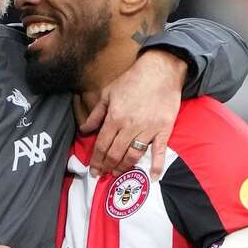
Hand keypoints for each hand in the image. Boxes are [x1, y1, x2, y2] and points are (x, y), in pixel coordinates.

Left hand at [80, 49, 185, 179]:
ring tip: (117, 173)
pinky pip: (159, 151)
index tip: (93, 170)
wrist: (160, 70)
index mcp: (114, 117)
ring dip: (124, 167)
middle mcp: (129, 126)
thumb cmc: (132, 80)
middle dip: (107, 166)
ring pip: (133, 155)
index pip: (101, 144)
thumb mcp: (108, 93)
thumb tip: (84, 130)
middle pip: (115, 153)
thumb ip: (95, 114)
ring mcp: (148, 129)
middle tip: (103, 174)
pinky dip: (156, 165)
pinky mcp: (163, 129)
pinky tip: (153, 176)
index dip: (96, 160)